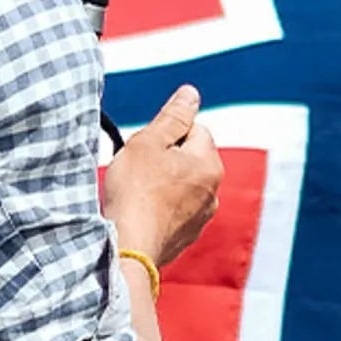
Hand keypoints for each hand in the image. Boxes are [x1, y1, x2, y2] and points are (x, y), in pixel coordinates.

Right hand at [103, 83, 221, 269]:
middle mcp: (213, 192)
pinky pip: (174, 211)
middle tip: (138, 169)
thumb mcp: (149, 142)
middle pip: (189, 159)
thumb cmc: (135, 192)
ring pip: (181, 186)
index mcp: (209, 165)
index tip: (146, 147)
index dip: (166, 134)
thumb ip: (173, 116)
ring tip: (137, 193)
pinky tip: (140, 213)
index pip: (194, 130)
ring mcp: (201, 218)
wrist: (127, 247)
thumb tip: (191, 93)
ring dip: (162, 184)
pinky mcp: (185, 238)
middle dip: (165, 159)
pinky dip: (159, 209)